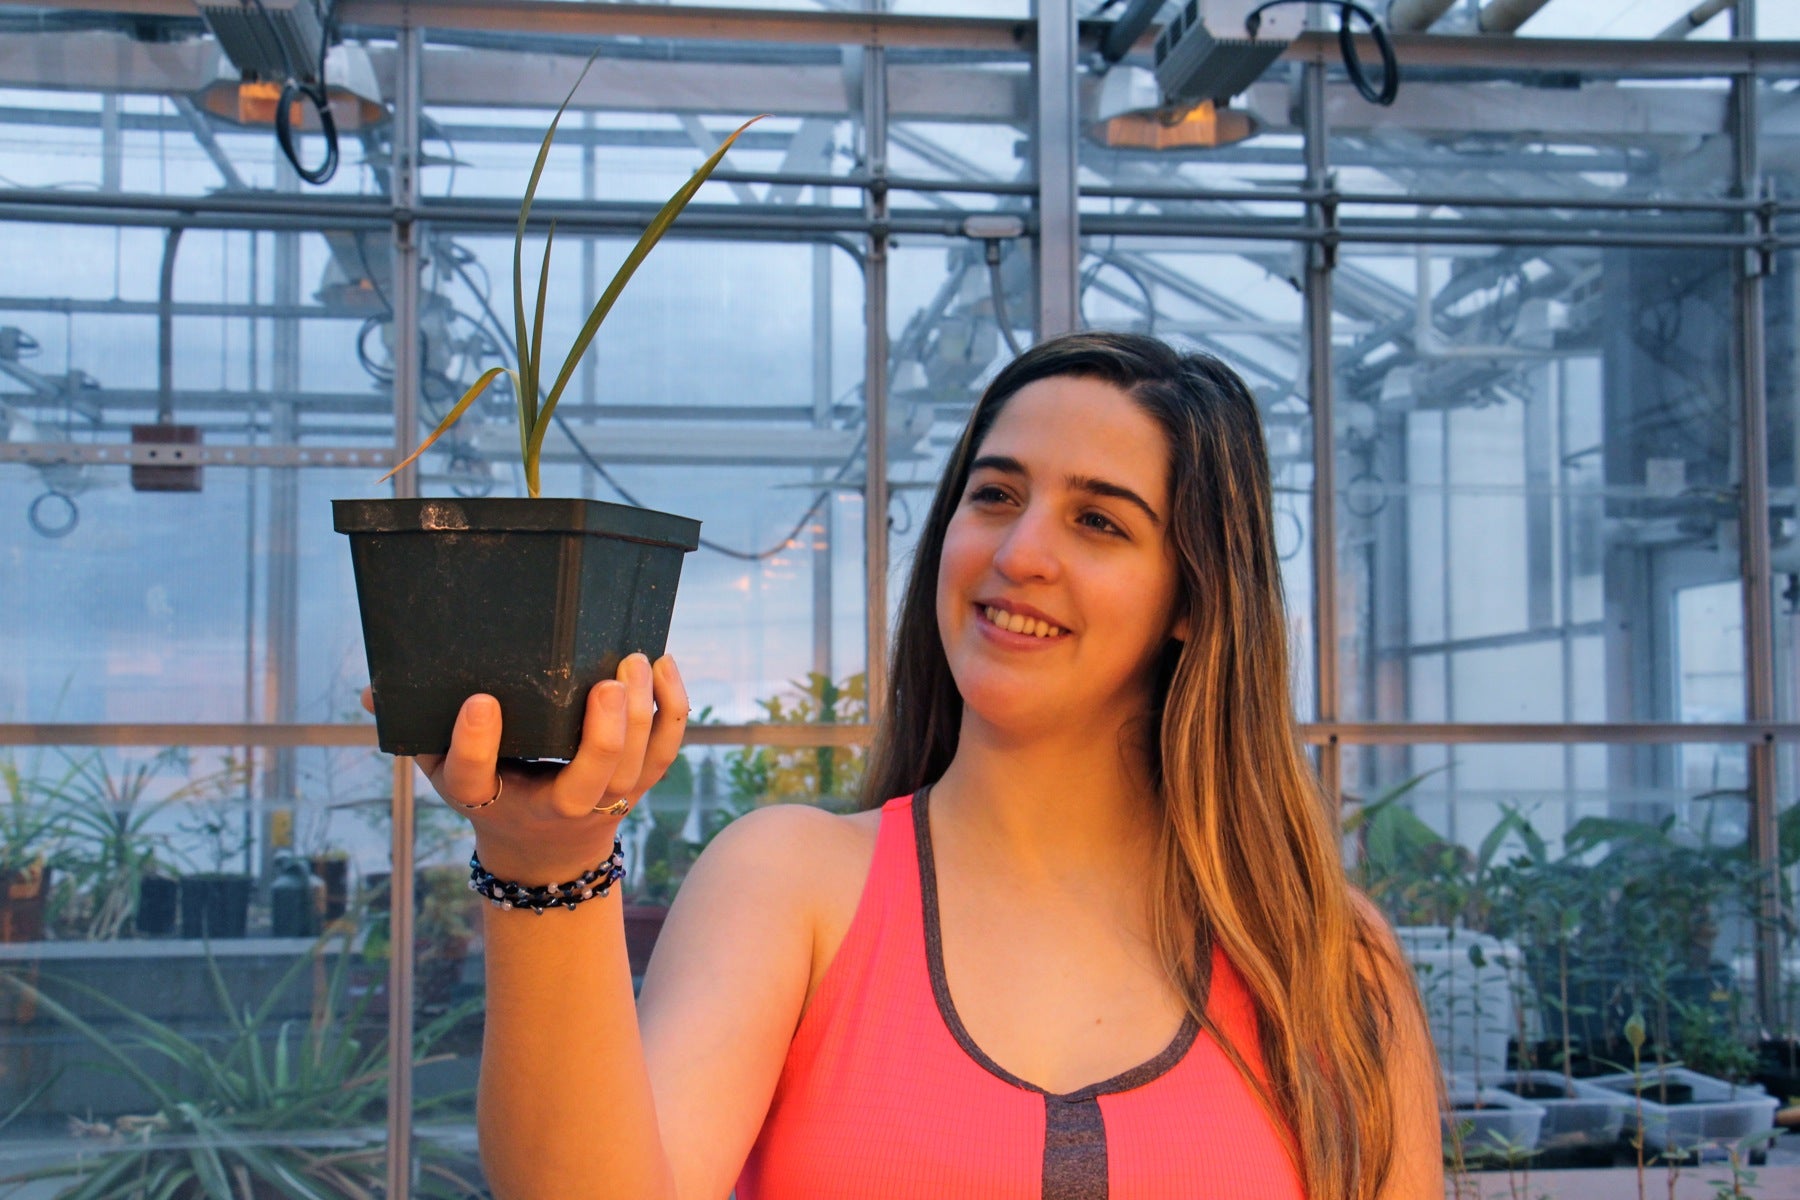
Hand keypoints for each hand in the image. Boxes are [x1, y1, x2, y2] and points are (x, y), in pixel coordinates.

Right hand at [359, 653, 688, 883]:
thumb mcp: (446, 771)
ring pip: (635, 765)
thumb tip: (370, 693)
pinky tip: (664, 666)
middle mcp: (553, 806)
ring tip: (635, 661)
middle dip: (602, 733)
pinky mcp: (638, 786)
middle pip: (587, 779)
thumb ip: (414, 730)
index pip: (476, 777)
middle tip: (605, 682)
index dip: (475, 744)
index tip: (480, 701)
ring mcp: (604, 800)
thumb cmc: (493, 791)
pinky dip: (672, 710)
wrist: (544, 851)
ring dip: (642, 714)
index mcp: (491, 800)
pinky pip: (665, 751)